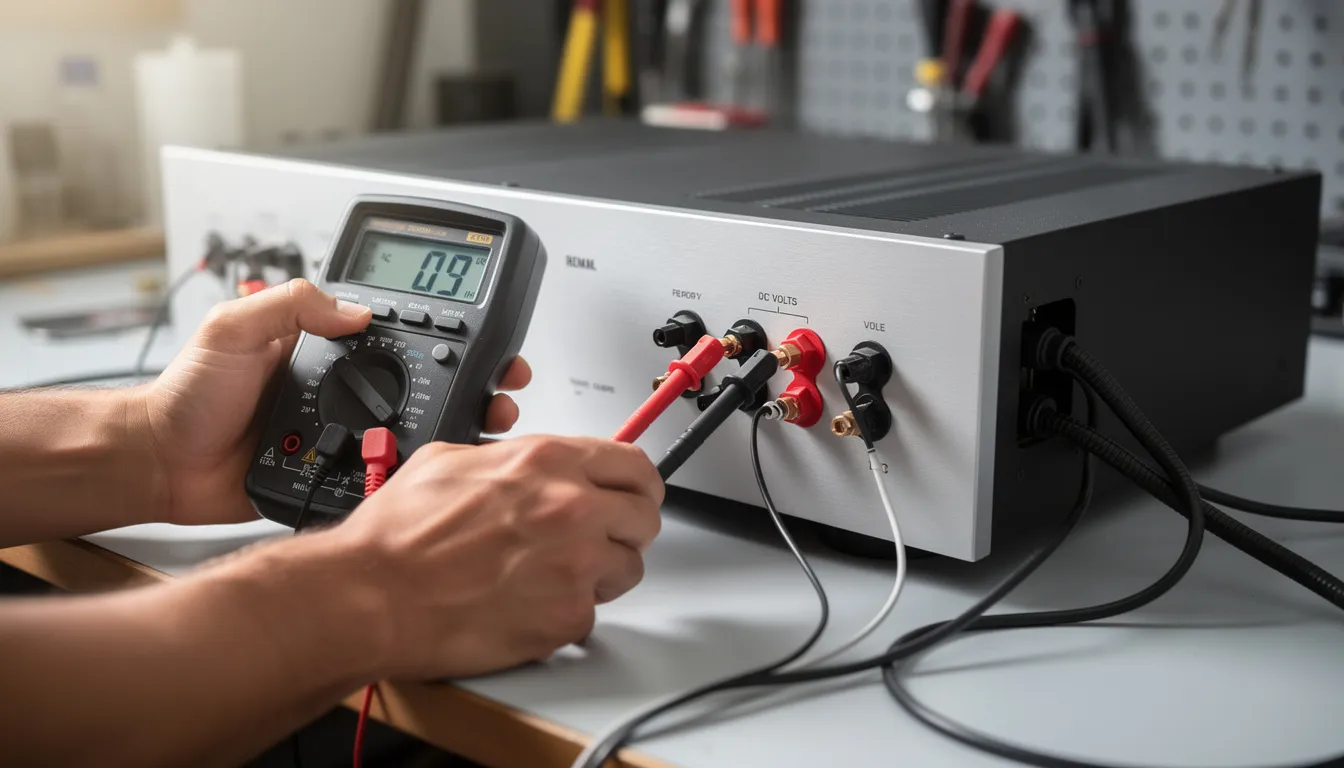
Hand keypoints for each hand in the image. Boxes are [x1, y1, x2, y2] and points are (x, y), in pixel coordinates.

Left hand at [135, 279, 531, 525]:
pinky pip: (389, 472)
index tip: (488, 337)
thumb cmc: (186, 397)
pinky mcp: (340, 473)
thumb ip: (289, 304)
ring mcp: (347, 430)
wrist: (162, 466)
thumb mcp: (231, 329)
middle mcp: (345, 387)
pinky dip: (423, 470)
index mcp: (328, 347)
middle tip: (505, 384)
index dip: (450, 332)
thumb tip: (354, 308)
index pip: (402, 331)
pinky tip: (450, 467)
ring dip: (463, 425)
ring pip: (420, 427)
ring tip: (491, 421)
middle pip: (428, 381)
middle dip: (478, 381)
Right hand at [326, 435, 663, 679]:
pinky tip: (531, 605)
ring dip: (602, 573)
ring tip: (557, 577)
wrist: (374, 594)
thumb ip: (509, 458)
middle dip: (627, 528)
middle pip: (646, 517)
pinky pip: (592, 614)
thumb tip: (527, 465)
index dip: (636, 483)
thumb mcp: (453, 459)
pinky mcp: (565, 616)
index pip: (633, 464)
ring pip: (629, 568)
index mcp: (549, 462)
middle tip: (603, 539)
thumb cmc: (399, 536)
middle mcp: (572, 508)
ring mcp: (575, 565)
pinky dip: (567, 614)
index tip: (632, 494)